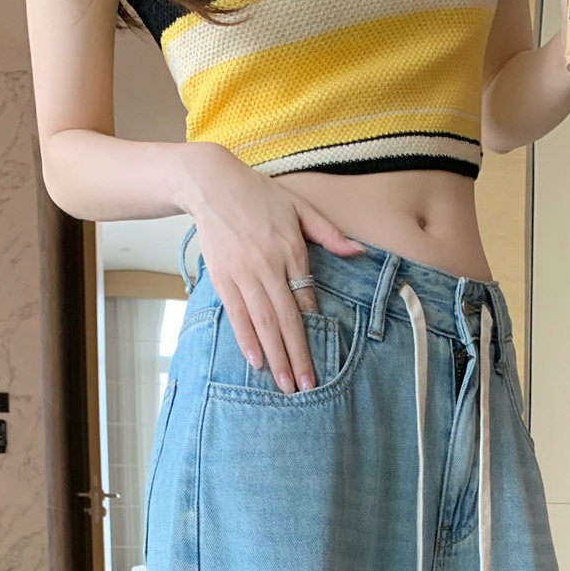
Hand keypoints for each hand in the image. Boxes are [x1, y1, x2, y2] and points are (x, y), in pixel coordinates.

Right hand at [183, 144, 363, 393]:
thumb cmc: (258, 195)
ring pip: (263, 323)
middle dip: (298, 356)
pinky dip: (247, 340)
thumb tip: (358, 251)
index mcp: (291, 249)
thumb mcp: (299, 206)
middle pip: (287, 319)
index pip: (306, 296)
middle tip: (307, 386)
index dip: (314, 326)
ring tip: (286, 385)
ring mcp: (243, 275)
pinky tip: (256, 362)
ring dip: (275, 357)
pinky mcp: (222, 279)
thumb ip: (328, 233)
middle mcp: (268, 265)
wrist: (211, 184)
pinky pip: (237, 316)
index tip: (323, 354)